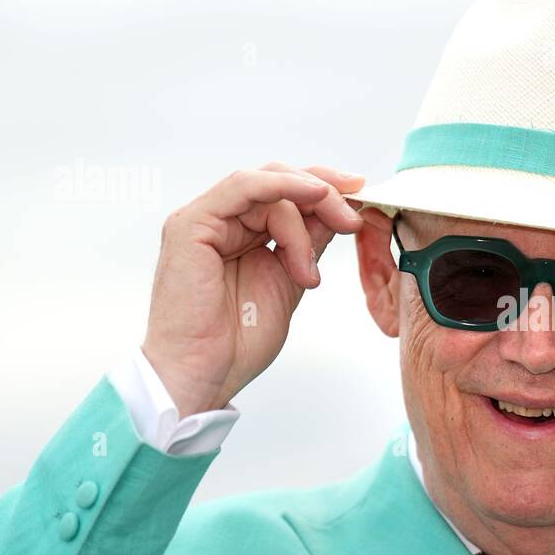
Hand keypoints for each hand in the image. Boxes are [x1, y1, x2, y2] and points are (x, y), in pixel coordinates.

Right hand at [142, 162, 365, 416]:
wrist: (203, 375)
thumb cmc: (237, 342)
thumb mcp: (289, 282)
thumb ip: (307, 244)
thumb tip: (339, 213)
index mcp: (240, 233)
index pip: (285, 193)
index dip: (325, 190)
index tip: (363, 195)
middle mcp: (221, 220)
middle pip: (278, 179)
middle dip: (324, 193)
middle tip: (353, 218)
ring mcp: (204, 219)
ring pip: (268, 185)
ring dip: (305, 214)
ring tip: (309, 268)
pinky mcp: (191, 224)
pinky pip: (242, 187)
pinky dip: (281, 187)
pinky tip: (312, 197)